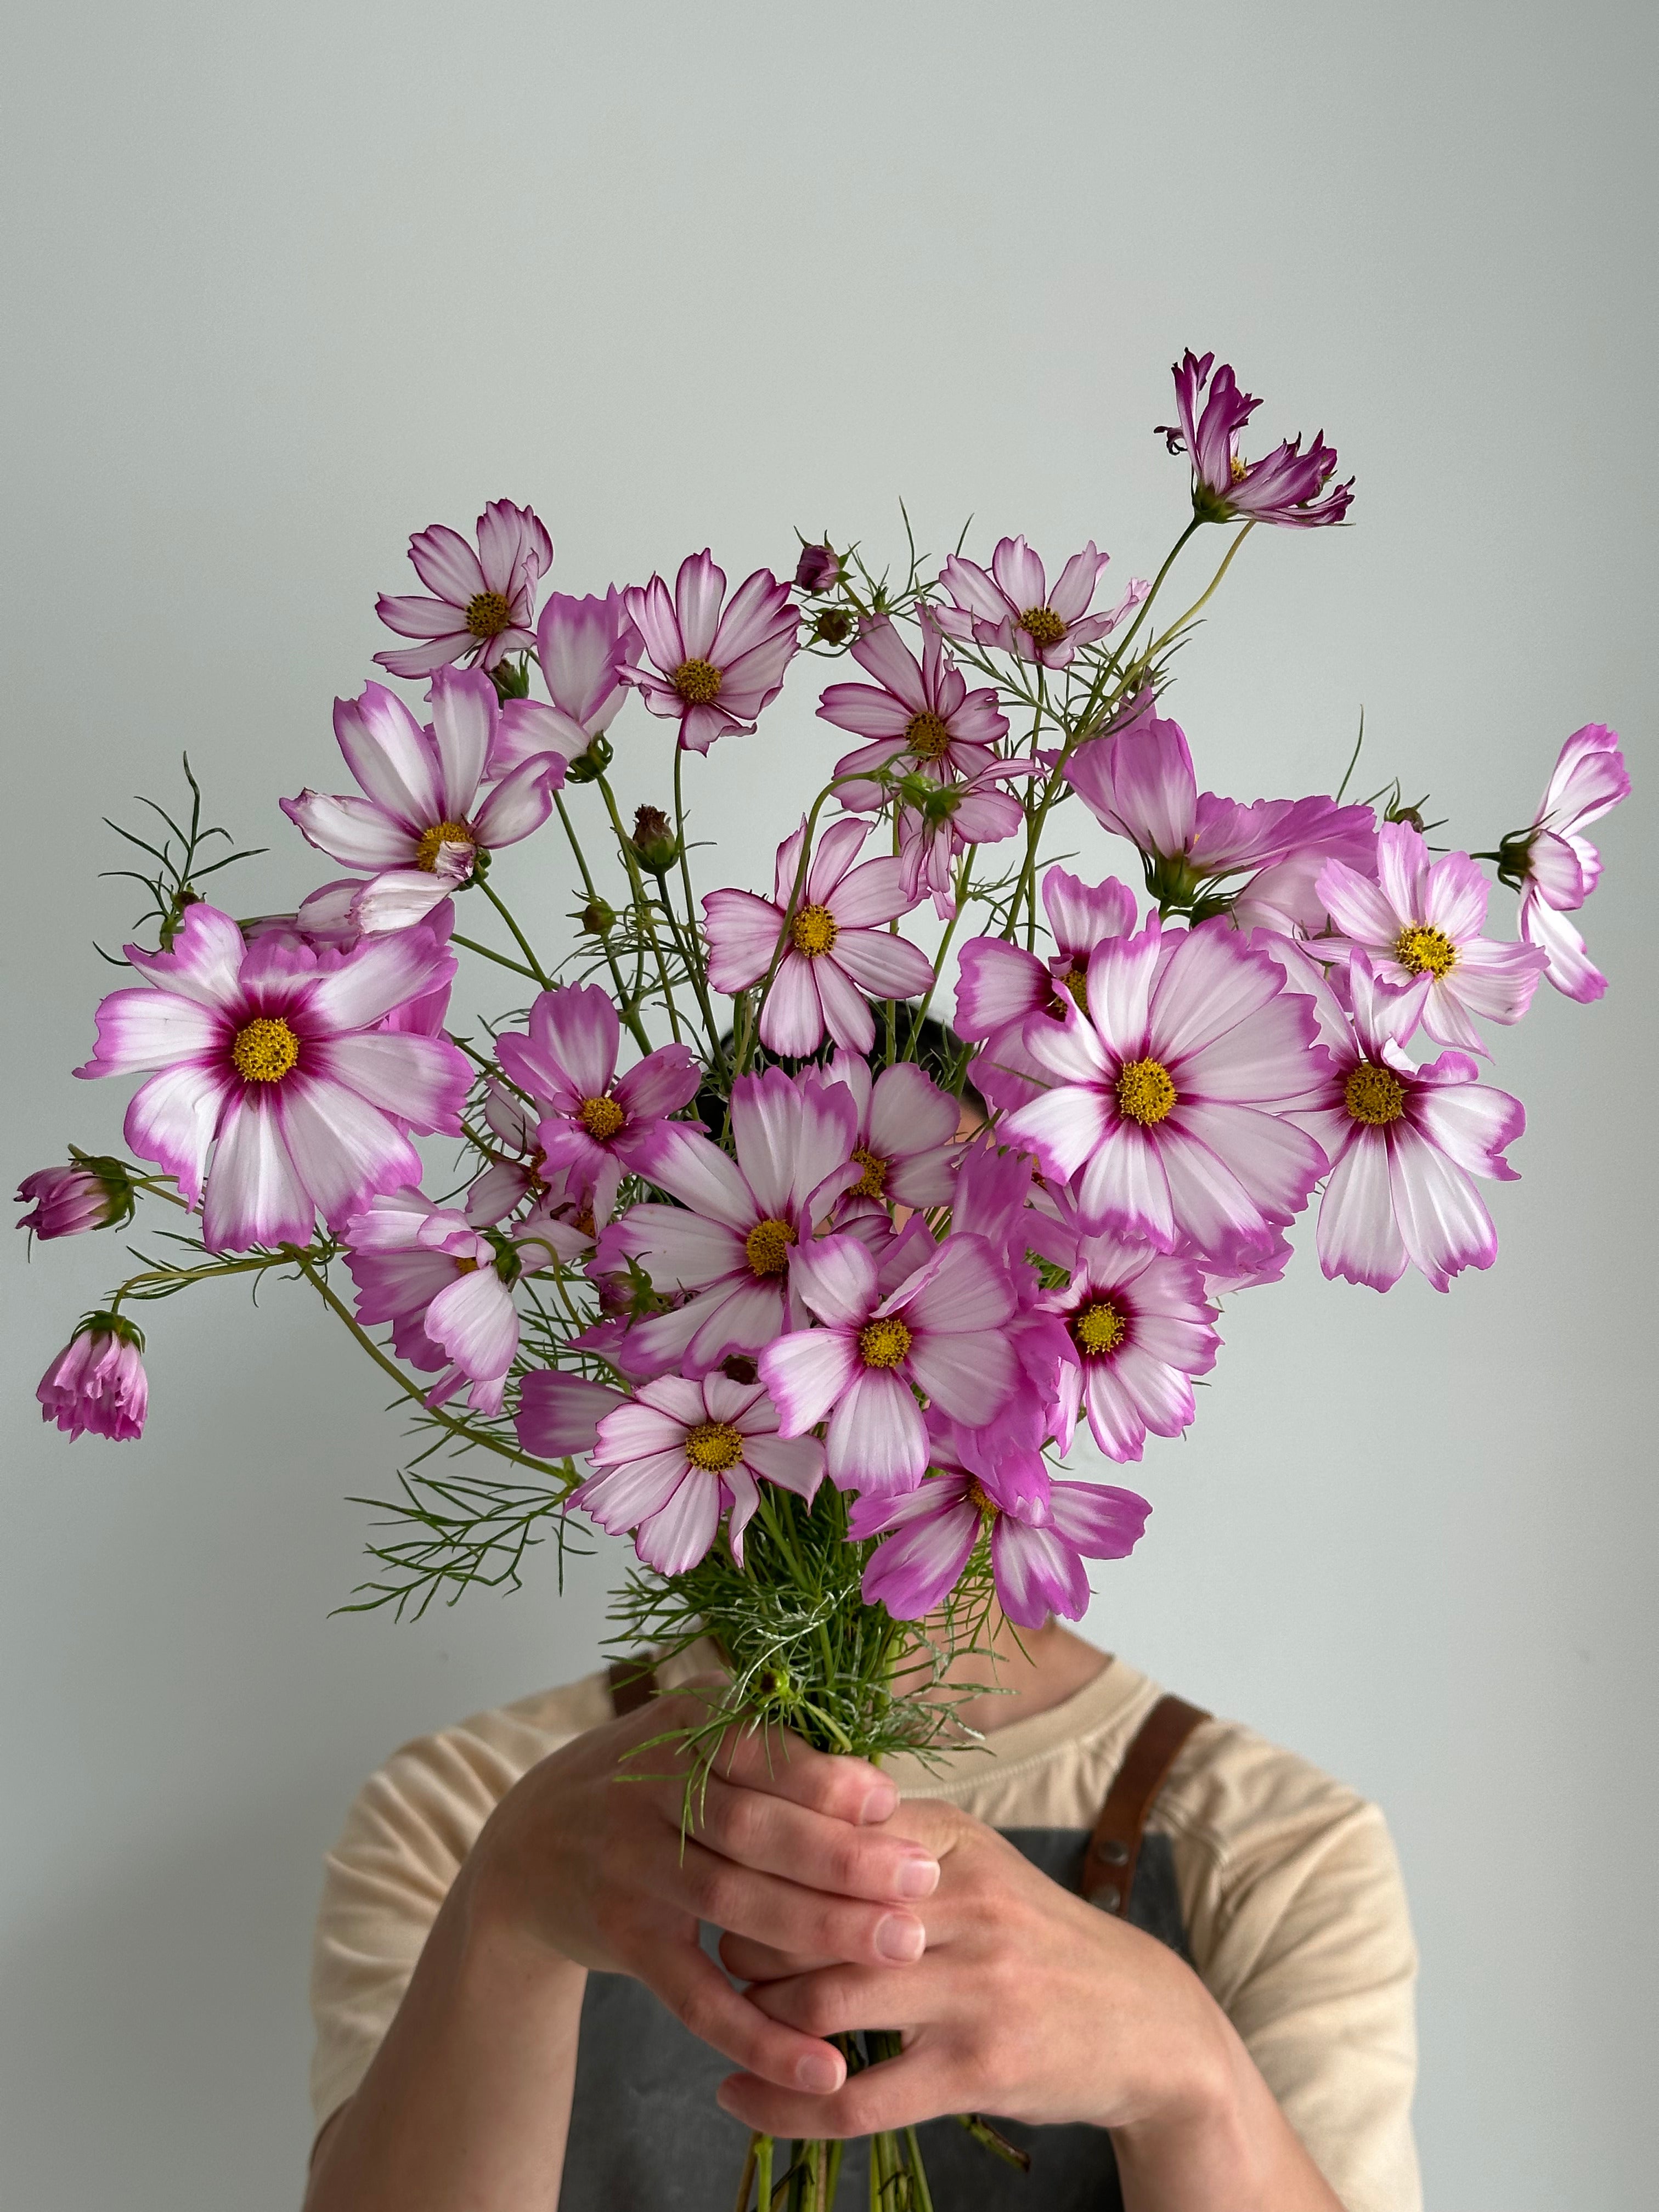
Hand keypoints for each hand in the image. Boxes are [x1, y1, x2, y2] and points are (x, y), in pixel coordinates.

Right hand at [463, 1683, 942, 2096]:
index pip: (755, 1748)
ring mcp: (630, 1865)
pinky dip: (759, 2034)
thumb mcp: (692, 1743)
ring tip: (902, 1948)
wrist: (527, 1848)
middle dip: (842, 1857)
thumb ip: (771, 1756)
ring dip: (821, 1929)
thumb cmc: (650, 1787)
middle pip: (753, 1826)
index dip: (822, 1777)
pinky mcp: (624, 1938)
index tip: (891, 1802)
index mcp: (680, 1727)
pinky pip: (695, 1995)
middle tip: (922, 1882)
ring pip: (733, 1900)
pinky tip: (819, 2065)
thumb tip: (884, 1794)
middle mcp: (647, 1789)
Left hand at [713, 1797, 1230, 2140]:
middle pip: (807, 1916)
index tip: (721, 1874)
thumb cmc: (1033, 1937)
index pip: (824, 1833)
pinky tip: (738, 2099)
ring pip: (820, 2003)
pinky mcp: (978, 2069)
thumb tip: (779, 1817)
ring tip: (732, 2024)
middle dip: (743, 1942)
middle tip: (719, 1957)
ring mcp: (973, 1988)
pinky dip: (781, 2105)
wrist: (1145, 2022)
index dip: (757, 1855)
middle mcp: (962, 1902)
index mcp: (948, 1840)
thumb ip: (887, 1838)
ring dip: (756, 2020)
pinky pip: (853, 2097)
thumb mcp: (974, 1862)